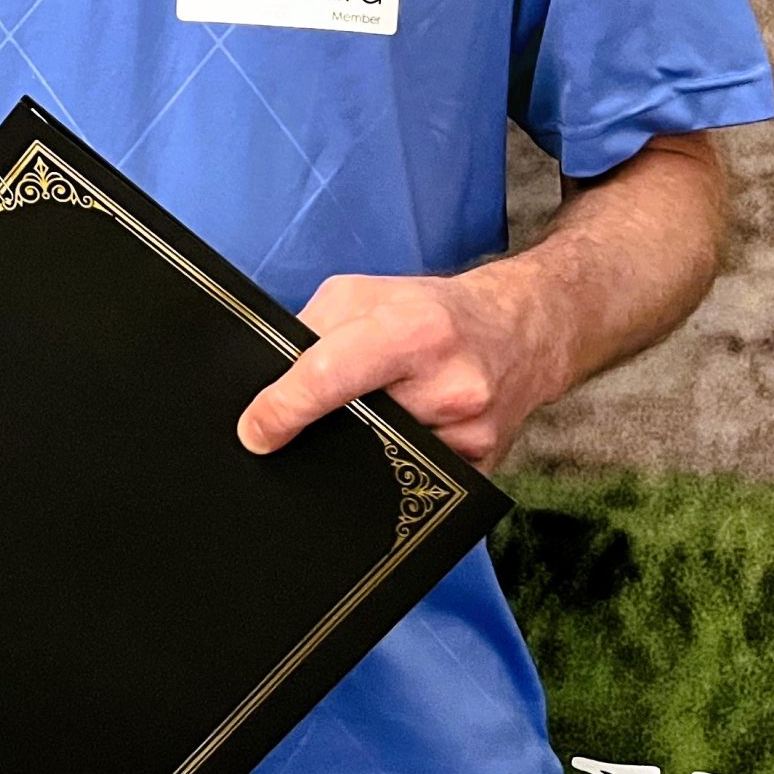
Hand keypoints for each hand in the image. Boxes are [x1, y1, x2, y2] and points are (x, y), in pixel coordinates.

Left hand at [234, 269, 567, 469]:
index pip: (332, 376)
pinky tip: (394, 440)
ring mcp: (470, 436)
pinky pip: (414, 479)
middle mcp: (449, 387)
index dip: (284, 408)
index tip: (255, 432)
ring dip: (357, 448)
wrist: (519, 331)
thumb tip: (269, 382)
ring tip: (367, 418)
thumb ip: (313, 329)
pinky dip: (389, 466)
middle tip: (301, 425)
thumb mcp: (362, 295)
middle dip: (322, 429)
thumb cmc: (432, 310)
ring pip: (380, 462)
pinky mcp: (481, 470)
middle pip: (356, 428)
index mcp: (414, 331)